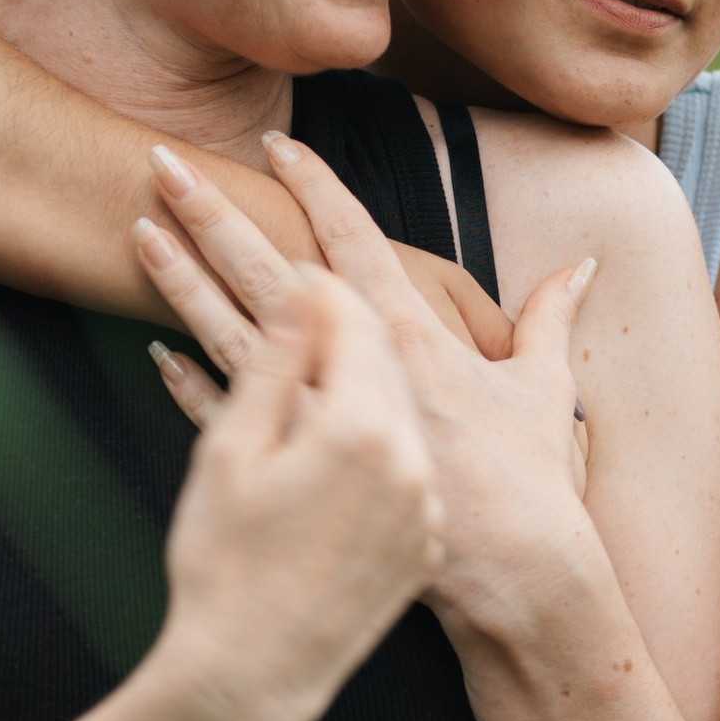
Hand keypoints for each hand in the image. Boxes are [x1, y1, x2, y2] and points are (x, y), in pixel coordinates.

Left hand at [136, 136, 597, 650]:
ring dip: (183, 281)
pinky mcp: (298, 472)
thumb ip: (550, 320)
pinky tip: (154, 351)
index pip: (351, 240)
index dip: (313, 186)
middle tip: (164, 162)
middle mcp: (354, 369)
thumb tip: (581, 266)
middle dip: (217, 211)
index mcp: (412, 337)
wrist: (511, 576)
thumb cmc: (530, 483)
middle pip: (269, 272)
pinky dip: (191, 382)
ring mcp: (318, 421)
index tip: (275, 144)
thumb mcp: (545, 390)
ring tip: (138, 233)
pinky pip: (229, 417)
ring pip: (232, 334)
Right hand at [151, 266, 443, 720]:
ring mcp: (424, 507)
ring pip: (400, 416)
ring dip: (360, 388)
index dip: (315, 288)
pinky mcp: (423, 544)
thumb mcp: (229, 451)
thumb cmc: (223, 566)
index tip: (289, 274)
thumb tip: (300, 290)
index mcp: (360, 426)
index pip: (351, 319)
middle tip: (302, 311)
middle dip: (342, 330)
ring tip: (313, 380)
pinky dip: (373, 449)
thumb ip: (270, 363)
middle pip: (385, 360)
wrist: (251, 678)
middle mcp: (410, 461)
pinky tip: (332, 454)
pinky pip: (404, 472)